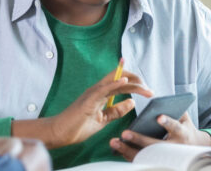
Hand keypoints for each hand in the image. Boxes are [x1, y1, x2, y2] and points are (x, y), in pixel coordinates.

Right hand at [13, 68, 152, 148]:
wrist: (60, 133)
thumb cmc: (78, 126)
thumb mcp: (103, 119)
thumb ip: (116, 111)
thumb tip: (132, 103)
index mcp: (102, 93)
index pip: (122, 83)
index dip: (136, 83)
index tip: (148, 90)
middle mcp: (98, 89)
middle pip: (121, 78)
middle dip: (138, 82)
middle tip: (150, 91)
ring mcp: (93, 93)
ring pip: (115, 81)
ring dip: (131, 83)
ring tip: (144, 87)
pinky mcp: (88, 100)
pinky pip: (102, 89)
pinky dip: (114, 84)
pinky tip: (124, 81)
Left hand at [110, 112, 210, 160]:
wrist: (192, 148)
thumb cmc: (185, 128)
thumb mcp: (184, 118)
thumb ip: (175, 109)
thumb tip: (163, 99)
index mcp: (182, 134)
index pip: (175, 127)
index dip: (167, 122)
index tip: (158, 117)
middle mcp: (174, 148)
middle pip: (155, 145)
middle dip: (139, 139)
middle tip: (125, 133)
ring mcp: (165, 158)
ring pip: (145, 156)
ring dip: (128, 150)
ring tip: (114, 142)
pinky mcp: (156, 162)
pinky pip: (141, 161)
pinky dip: (128, 155)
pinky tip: (117, 148)